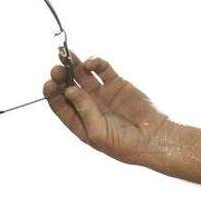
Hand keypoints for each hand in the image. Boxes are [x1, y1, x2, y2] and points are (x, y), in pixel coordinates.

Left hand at [43, 53, 174, 164]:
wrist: (152, 138)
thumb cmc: (124, 144)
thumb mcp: (98, 132)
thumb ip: (83, 110)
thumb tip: (69, 90)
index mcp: (81, 122)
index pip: (61, 106)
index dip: (53, 95)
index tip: (49, 84)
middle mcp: (89, 107)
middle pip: (69, 88)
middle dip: (61, 78)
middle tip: (57, 70)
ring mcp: (103, 94)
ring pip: (83, 76)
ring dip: (74, 66)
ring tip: (67, 57)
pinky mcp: (116, 84)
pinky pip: (102, 69)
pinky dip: (95, 63)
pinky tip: (89, 63)